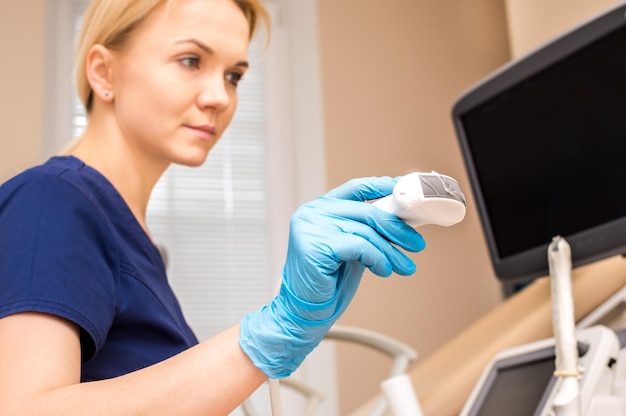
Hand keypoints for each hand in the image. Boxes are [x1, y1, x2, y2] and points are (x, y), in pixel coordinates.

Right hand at [240, 176, 425, 377]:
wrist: (304, 312)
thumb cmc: (328, 282)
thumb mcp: (352, 248)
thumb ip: (367, 230)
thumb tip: (401, 221)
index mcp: (320, 208)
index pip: (355, 188)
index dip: (383, 187)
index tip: (405, 192)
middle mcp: (312, 213)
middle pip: (366, 211)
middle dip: (396, 228)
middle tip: (416, 244)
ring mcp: (310, 227)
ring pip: (365, 232)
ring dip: (390, 252)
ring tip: (403, 266)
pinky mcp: (314, 246)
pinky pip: (358, 247)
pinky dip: (377, 259)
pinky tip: (383, 271)